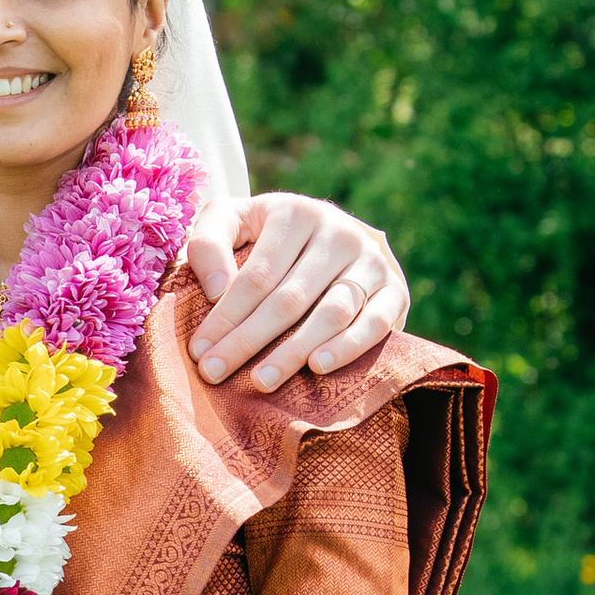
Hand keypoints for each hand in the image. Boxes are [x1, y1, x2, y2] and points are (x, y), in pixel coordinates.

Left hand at [186, 196, 408, 393]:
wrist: (330, 234)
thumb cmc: (265, 235)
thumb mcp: (231, 221)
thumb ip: (208, 243)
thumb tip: (218, 291)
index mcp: (295, 213)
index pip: (257, 275)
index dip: (226, 315)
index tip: (199, 351)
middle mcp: (338, 232)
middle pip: (289, 298)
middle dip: (248, 341)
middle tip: (215, 374)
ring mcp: (370, 261)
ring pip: (332, 312)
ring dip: (295, 351)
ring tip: (261, 381)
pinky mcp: (395, 288)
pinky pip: (375, 323)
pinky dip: (348, 347)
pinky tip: (318, 367)